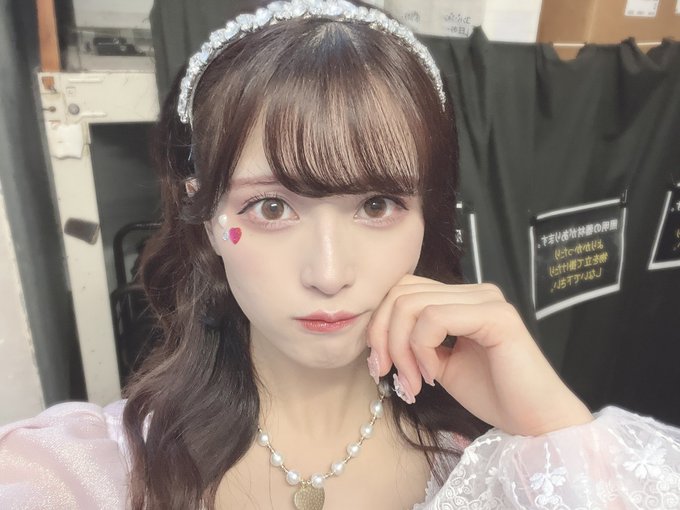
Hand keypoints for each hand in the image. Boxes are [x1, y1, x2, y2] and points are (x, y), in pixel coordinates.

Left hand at [366, 274, 592, 435]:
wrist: (534, 422)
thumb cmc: (491, 394)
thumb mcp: (438, 363)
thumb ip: (413, 342)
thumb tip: (375, 337)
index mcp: (461, 299)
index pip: (402, 289)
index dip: (379, 324)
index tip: (379, 365)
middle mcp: (475, 291)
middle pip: (400, 292)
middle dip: (382, 336)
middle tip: (387, 374)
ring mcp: (487, 300)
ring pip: (411, 304)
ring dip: (400, 348)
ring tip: (411, 381)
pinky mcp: (496, 316)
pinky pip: (434, 318)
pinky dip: (420, 349)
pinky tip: (431, 376)